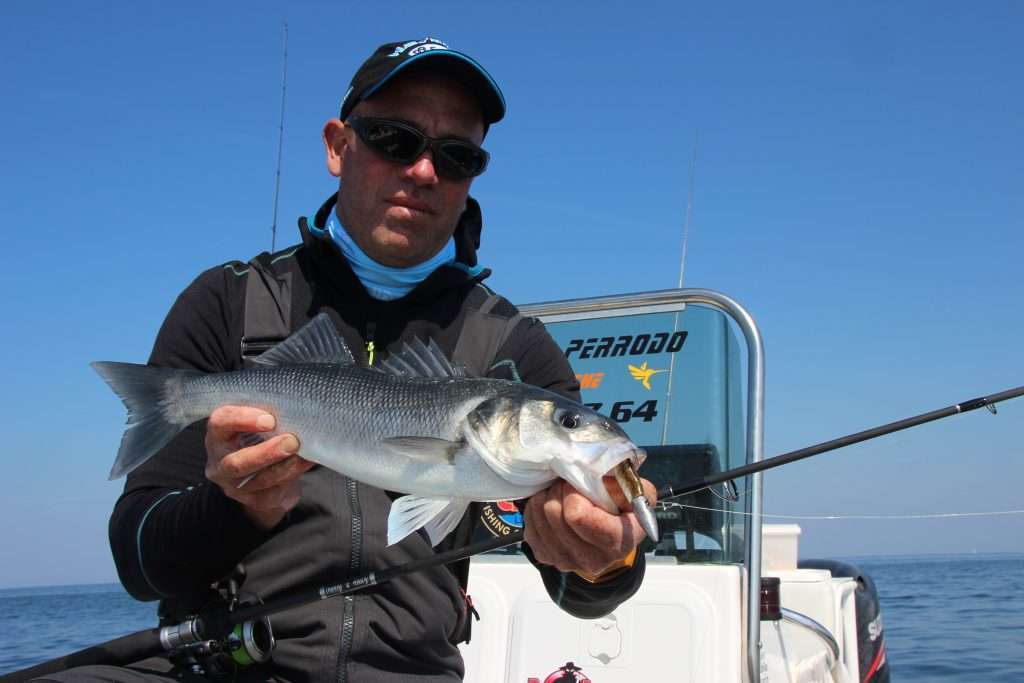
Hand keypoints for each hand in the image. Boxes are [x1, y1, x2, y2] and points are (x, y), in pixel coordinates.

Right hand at [204, 406, 313, 529]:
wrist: (261, 470)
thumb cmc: (259, 435)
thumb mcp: (256, 422)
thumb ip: (267, 415)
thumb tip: (294, 409)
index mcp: (217, 436)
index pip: (220, 423)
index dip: (242, 420)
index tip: (270, 419)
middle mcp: (219, 463)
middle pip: (236, 463)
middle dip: (267, 452)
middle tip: (292, 441)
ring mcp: (233, 486)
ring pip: (259, 480)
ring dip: (286, 466)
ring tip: (306, 454)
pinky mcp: (252, 500)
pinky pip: (272, 494)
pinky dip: (292, 477)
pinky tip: (306, 463)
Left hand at [523, 475, 656, 577]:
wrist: (611, 534)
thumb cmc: (623, 507)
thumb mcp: (633, 490)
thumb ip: (621, 481)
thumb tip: (595, 471)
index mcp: (617, 542)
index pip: (576, 514)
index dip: (574, 492)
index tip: (580, 484)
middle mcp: (592, 559)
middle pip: (553, 513)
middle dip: (559, 490)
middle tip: (568, 484)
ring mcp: (565, 561)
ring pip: (538, 516)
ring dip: (546, 497)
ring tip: (561, 493)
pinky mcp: (546, 557)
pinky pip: (529, 525)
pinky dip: (536, 509)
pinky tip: (552, 505)